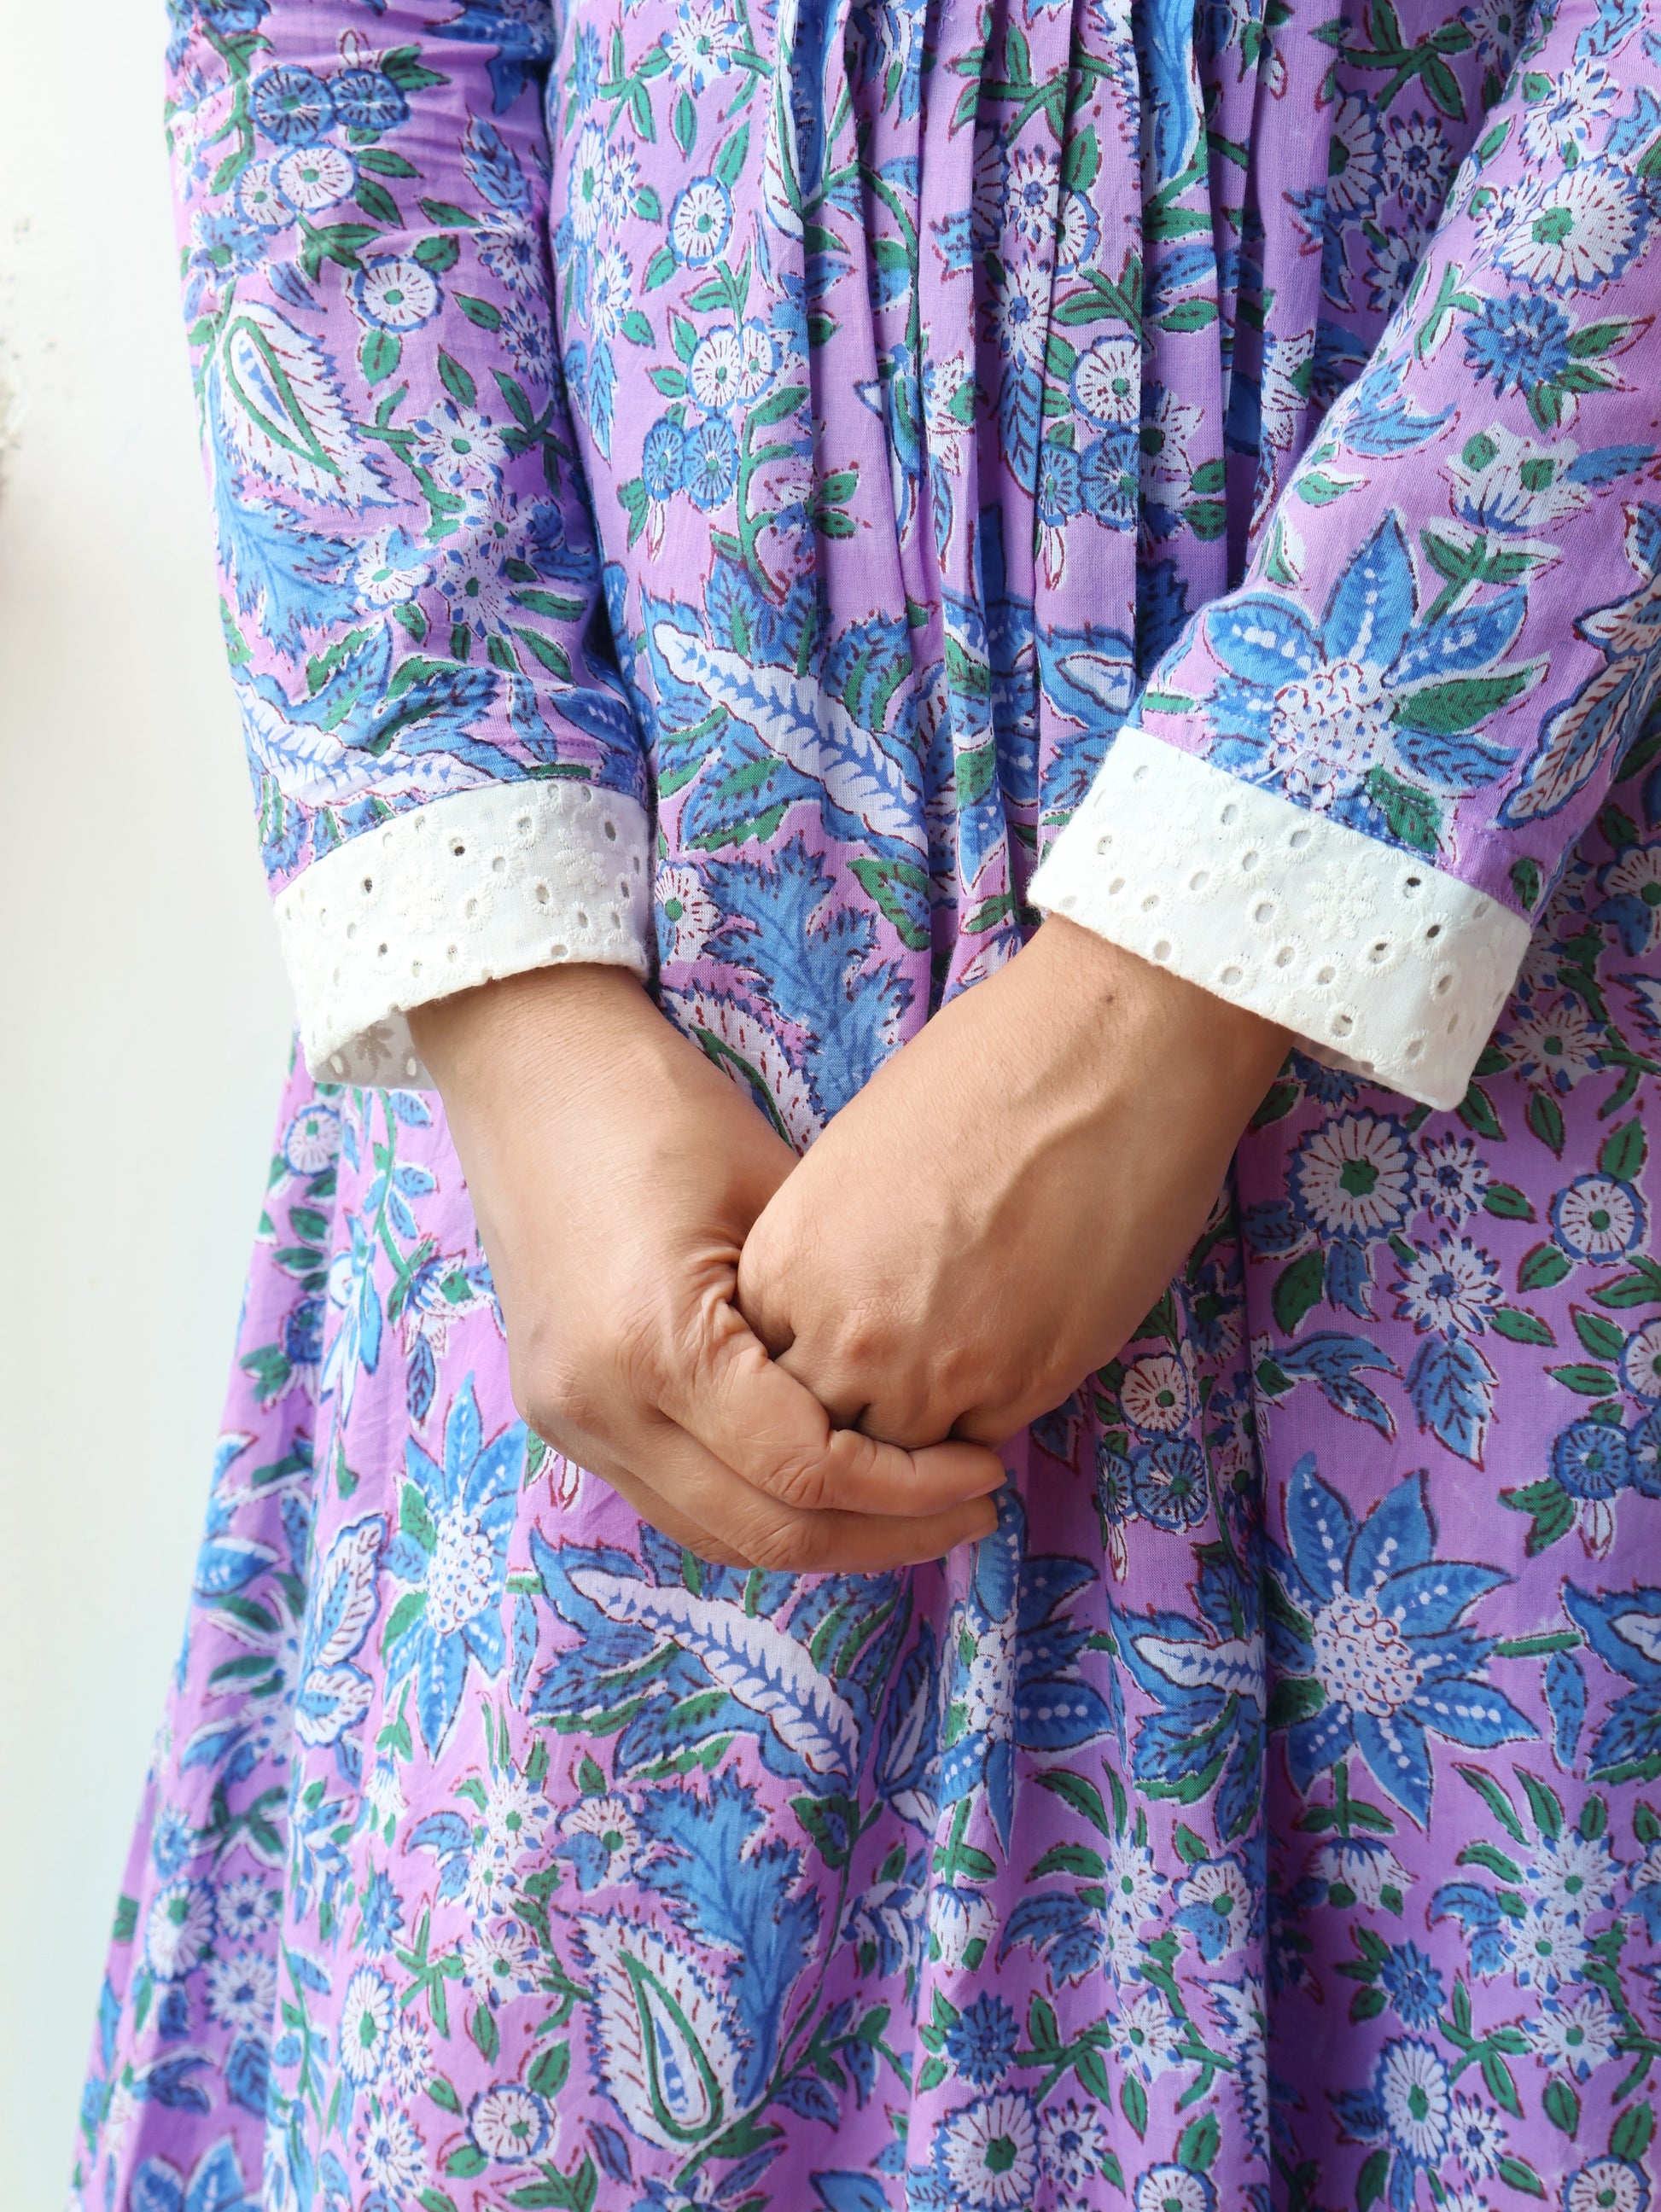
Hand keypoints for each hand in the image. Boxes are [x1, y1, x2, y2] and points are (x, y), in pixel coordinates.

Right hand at [410, 966, 1002, 1569]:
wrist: (528, 1072)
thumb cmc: (660, 1108)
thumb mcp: (776, 1198)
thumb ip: (836, 1316)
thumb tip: (930, 1397)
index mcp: (657, 1345)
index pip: (804, 1470)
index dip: (908, 1488)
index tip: (980, 1468)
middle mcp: (599, 1407)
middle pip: (763, 1531)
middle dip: (880, 1534)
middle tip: (968, 1508)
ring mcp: (568, 1421)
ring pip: (715, 1537)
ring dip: (819, 1538)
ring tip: (911, 1514)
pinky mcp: (561, 1417)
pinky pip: (675, 1501)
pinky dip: (756, 1507)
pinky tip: (828, 1488)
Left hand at [737, 919, 1289, 1449]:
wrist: (1105, 1055)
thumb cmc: (985, 1072)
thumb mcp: (855, 1163)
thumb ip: (829, 1257)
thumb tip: (842, 1314)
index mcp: (787, 1264)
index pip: (761, 1376)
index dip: (800, 1377)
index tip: (836, 1365)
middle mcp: (844, 1332)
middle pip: (819, 1435)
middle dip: (853, 1426)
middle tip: (895, 1400)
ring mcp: (934, 1371)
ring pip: (900, 1462)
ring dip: (921, 1442)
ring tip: (953, 1391)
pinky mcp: (1023, 1386)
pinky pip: (983, 1443)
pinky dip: (989, 1423)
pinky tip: (1009, 1367)